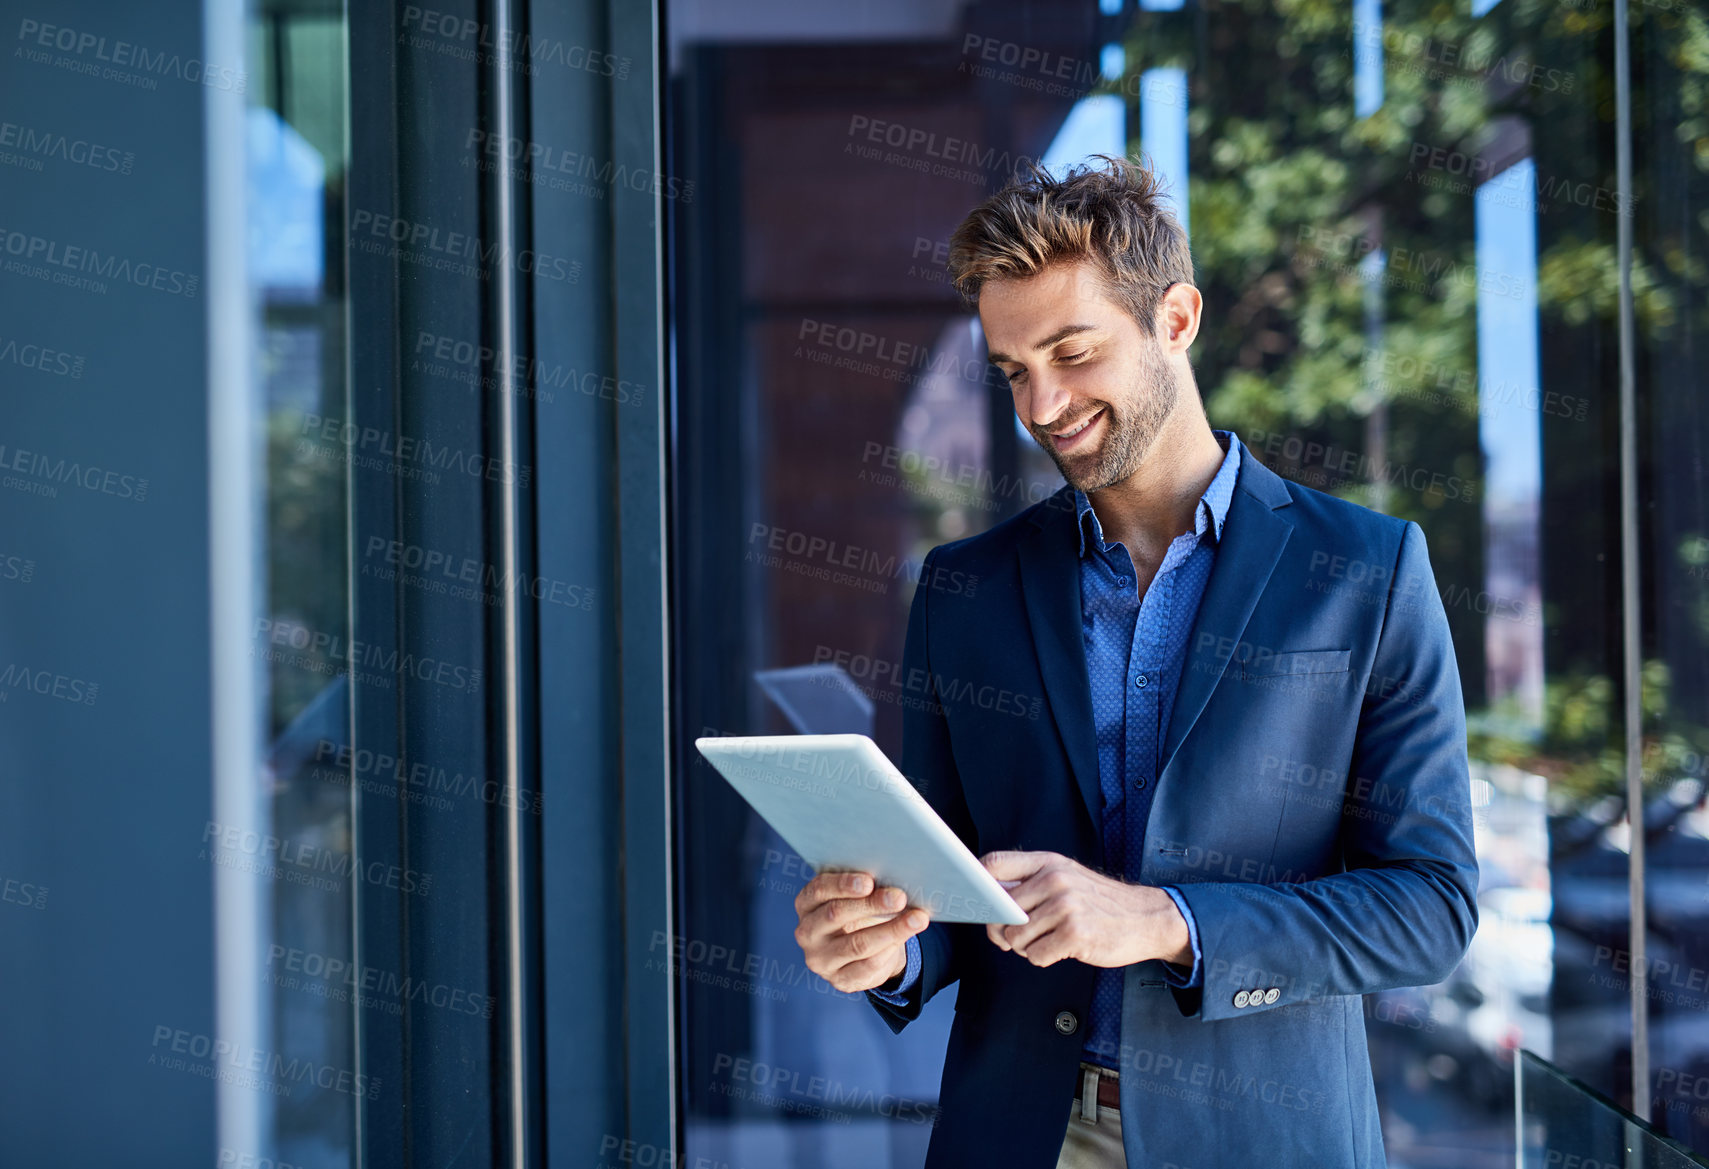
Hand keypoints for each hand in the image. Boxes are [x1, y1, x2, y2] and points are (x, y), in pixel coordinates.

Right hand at [794, 870, 930, 992]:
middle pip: (837, 914)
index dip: (843, 884)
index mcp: (806, 904)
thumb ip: (865, 888)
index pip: (819, 890)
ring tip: (916, 919)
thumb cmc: (859, 913)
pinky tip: (905, 939)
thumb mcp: (855, 897)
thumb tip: (894, 882)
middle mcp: (807, 932)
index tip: (869, 881)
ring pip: (857, 944)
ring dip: (891, 930)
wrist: (863, 950)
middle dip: (871, 904)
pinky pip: (868, 966)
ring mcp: (821, 960)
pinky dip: (889, 951)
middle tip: (899, 897)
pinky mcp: (840, 980)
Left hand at [981, 850, 1189, 968]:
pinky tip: (1059, 950)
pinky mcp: (1075, 935)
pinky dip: (1042, 958)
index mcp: (1048, 862)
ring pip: (1016, 937)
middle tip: (1016, 937)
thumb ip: (1031, 883)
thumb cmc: (1100, 902)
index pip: (994, 864)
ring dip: (1025, 947)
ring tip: (1046, 941)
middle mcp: (1055, 880)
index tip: (979, 902)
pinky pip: (1035, 955)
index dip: (977, 884)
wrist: (1146, 918)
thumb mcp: (1067, 877)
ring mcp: (1065, 906)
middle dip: (1003, 930)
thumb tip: (988, 900)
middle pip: (1000, 910)